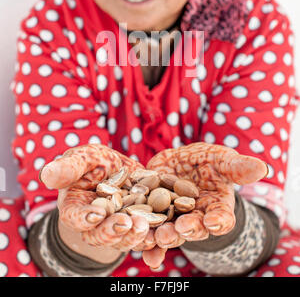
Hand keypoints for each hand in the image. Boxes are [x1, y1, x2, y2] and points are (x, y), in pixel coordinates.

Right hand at [40, 145, 149, 256]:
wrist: (117, 170)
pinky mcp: (138, 227)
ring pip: (124, 239)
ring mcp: (117, 229)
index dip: (84, 217)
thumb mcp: (82, 158)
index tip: (96, 213)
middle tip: (125, 223)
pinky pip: (145, 239)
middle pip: (100, 235)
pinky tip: (159, 242)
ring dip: (133, 237)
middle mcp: (95, 225)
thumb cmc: (92, 163)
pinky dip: (153, 244)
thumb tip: (47, 174)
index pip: (75, 217)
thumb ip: (68, 167)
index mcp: (75, 208)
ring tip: (143, 225)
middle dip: (112, 231)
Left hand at [138, 143, 267, 268]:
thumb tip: (263, 167)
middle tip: (182, 228)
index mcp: (217, 208)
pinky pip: (151, 233)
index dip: (219, 221)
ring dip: (165, 238)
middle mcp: (197, 219)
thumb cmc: (209, 163)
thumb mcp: (223, 160)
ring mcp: (175, 220)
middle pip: (195, 229)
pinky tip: (144, 248)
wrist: (182, 164)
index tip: (214, 220)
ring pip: (171, 233)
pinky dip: (148, 244)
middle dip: (189, 229)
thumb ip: (238, 167)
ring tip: (159, 237)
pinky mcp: (155, 216)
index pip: (222, 218)